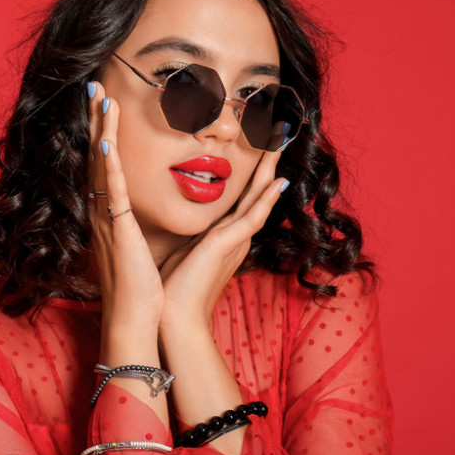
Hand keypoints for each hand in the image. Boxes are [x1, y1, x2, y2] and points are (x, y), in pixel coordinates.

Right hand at [85, 81, 163, 335]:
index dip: (102, 130)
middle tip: (94, 86)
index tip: (105, 102)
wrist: (132, 316)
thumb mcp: (137, 243)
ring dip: (101, 129)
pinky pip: (111, 190)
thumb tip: (139, 209)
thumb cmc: (138, 284)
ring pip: (101, 164)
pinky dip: (108, 164)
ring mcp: (107, 217)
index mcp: (108, 212)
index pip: (103, 162)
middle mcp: (101, 209)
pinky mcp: (118, 228)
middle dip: (96, 118)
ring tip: (101, 98)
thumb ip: (134, 222)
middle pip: (96, 153)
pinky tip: (107, 142)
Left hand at [159, 148, 287, 332]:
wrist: (174, 319)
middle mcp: (235, 237)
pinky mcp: (227, 247)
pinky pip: (252, 217)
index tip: (257, 145)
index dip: (252, 172)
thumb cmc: (174, 288)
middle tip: (278, 135)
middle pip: (257, 193)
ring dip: (270, 171)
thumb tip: (185, 223)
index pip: (243, 197)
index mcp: (224, 236)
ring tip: (280, 145)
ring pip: (259, 199)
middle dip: (267, 163)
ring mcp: (235, 241)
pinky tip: (276, 180)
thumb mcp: (182, 250)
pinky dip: (266, 199)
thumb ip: (190, 234)